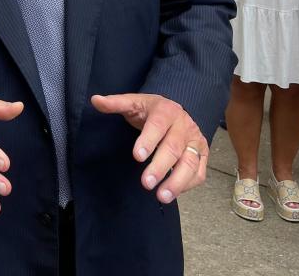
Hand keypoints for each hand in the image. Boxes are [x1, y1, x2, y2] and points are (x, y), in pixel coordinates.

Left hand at [91, 93, 206, 202]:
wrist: (176, 111)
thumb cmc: (151, 110)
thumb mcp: (133, 103)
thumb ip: (115, 103)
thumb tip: (95, 100)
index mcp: (166, 111)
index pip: (158, 125)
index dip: (148, 140)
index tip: (137, 156)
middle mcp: (184, 125)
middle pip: (174, 148)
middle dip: (160, 167)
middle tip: (146, 184)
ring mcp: (195, 141)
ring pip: (190, 163)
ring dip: (177, 181)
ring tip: (162, 197)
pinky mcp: (202, 155)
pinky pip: (199, 173)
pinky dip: (187, 185)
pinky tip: (173, 193)